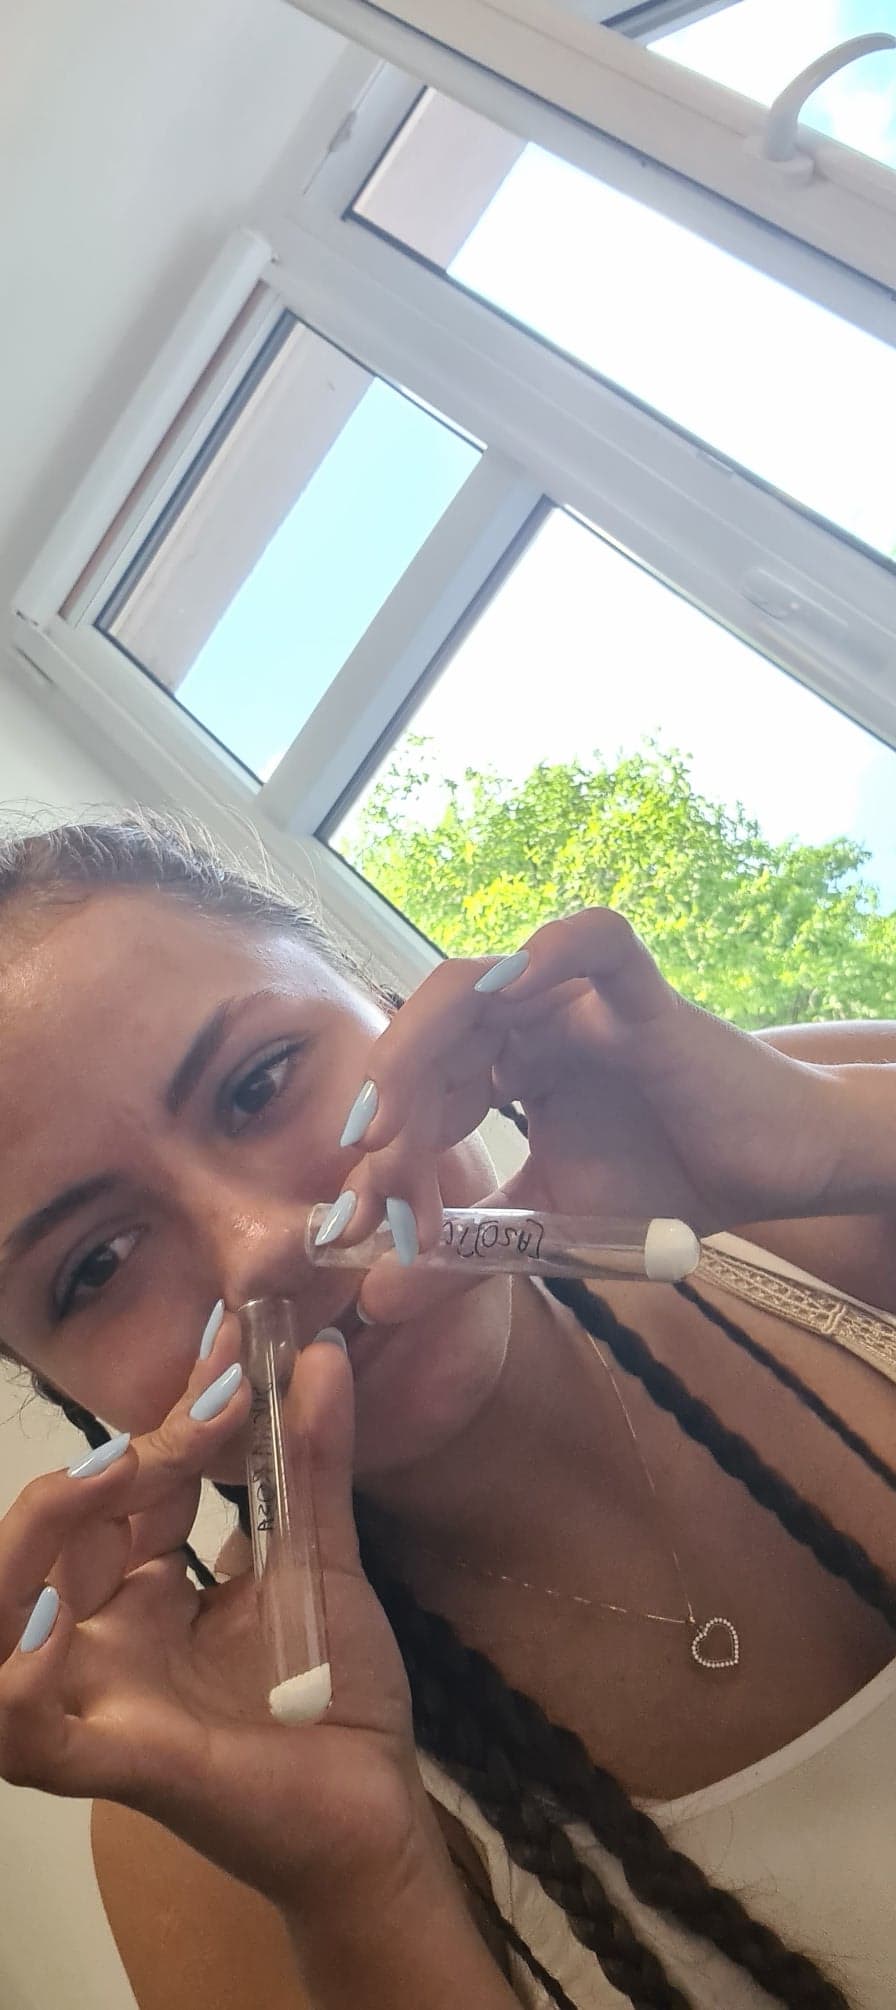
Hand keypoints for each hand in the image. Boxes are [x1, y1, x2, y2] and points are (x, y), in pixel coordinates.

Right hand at [0, 1322, 427, 1909]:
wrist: (374, 1818)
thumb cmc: (337, 1699)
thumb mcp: (322, 1562)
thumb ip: (311, 1465)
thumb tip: (320, 1355)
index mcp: (146, 1593)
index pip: (133, 1486)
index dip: (175, 1411)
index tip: (235, 1341)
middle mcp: (105, 1637)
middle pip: (64, 1529)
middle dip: (124, 1453)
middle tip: (216, 1400)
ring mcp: (100, 1698)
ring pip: (5, 1615)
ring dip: (37, 1534)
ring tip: (112, 1468)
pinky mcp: (114, 1761)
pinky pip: (26, 1724)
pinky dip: (21, 1674)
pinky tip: (62, 1620)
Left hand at [329, 909, 844, 1319]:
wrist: (777, 1175)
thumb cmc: (671, 1184)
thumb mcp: (553, 1230)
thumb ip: (470, 1256)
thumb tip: (376, 1297)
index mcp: (507, 1065)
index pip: (421, 1090)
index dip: (380, 1152)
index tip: (355, 1229)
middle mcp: (532, 1023)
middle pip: (432, 1035)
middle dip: (385, 1105)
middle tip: (362, 1177)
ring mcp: (582, 1005)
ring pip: (479, 984)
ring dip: (419, 1048)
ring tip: (386, 1121)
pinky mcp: (644, 1000)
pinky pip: (597, 944)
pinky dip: (551, 951)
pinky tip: (507, 989)